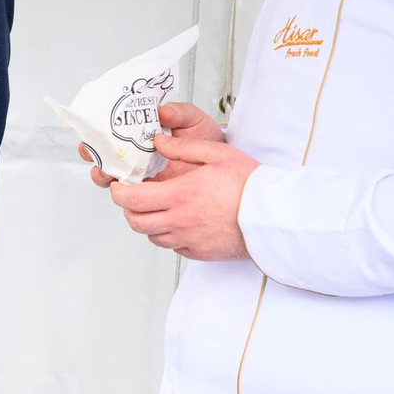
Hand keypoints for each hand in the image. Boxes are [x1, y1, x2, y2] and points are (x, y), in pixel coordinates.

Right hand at [80, 101, 224, 187]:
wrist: (225, 165)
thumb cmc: (207, 140)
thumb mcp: (194, 120)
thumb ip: (179, 112)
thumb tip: (162, 111)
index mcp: (140, 135)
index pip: (110, 133)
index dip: (95, 134)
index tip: (93, 134)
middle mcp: (135, 156)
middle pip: (103, 156)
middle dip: (94, 157)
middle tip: (98, 156)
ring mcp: (140, 176)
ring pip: (111, 178)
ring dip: (104, 175)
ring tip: (110, 174)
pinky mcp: (149, 194)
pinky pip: (130, 197)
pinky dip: (124, 194)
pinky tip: (128, 188)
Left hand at [109, 133, 258, 259]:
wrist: (275, 217)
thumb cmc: (250, 186)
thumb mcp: (217, 154)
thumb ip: (183, 147)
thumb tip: (159, 141)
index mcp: (179, 196)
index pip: (130, 200)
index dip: (118, 193)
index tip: (119, 186)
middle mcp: (178, 221)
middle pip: (135, 221)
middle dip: (129, 208)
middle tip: (135, 197)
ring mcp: (188, 239)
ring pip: (152, 236)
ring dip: (148, 223)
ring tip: (158, 209)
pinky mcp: (199, 252)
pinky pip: (173, 247)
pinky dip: (169, 236)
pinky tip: (179, 222)